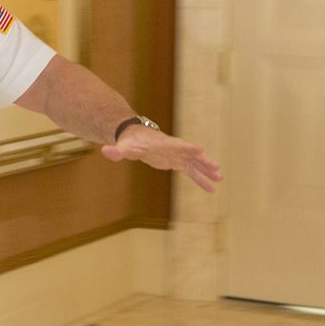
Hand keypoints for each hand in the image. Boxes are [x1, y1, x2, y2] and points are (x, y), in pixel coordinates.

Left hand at [101, 127, 222, 191]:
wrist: (134, 138)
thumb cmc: (129, 141)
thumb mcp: (123, 147)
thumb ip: (116, 151)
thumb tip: (105, 151)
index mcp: (163, 143)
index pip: (177, 145)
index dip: (187, 147)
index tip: (200, 149)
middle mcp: (174, 148)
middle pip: (190, 154)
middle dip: (203, 161)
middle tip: (216, 168)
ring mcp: (177, 155)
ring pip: (194, 164)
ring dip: (206, 170)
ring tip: (219, 178)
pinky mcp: (177, 162)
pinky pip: (192, 171)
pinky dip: (201, 179)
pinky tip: (211, 187)